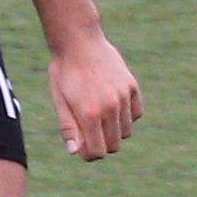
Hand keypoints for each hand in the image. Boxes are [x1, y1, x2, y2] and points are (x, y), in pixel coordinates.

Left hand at [45, 30, 142, 160]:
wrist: (79, 42)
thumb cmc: (64, 72)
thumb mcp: (60, 100)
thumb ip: (68, 127)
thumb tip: (75, 152)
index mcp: (90, 114)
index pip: (98, 152)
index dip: (89, 155)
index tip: (83, 148)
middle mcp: (111, 107)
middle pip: (115, 145)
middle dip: (101, 144)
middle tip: (89, 134)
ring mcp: (124, 96)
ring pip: (127, 131)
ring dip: (114, 131)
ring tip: (98, 117)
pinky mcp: (132, 86)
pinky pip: (137, 114)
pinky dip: (127, 117)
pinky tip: (113, 107)